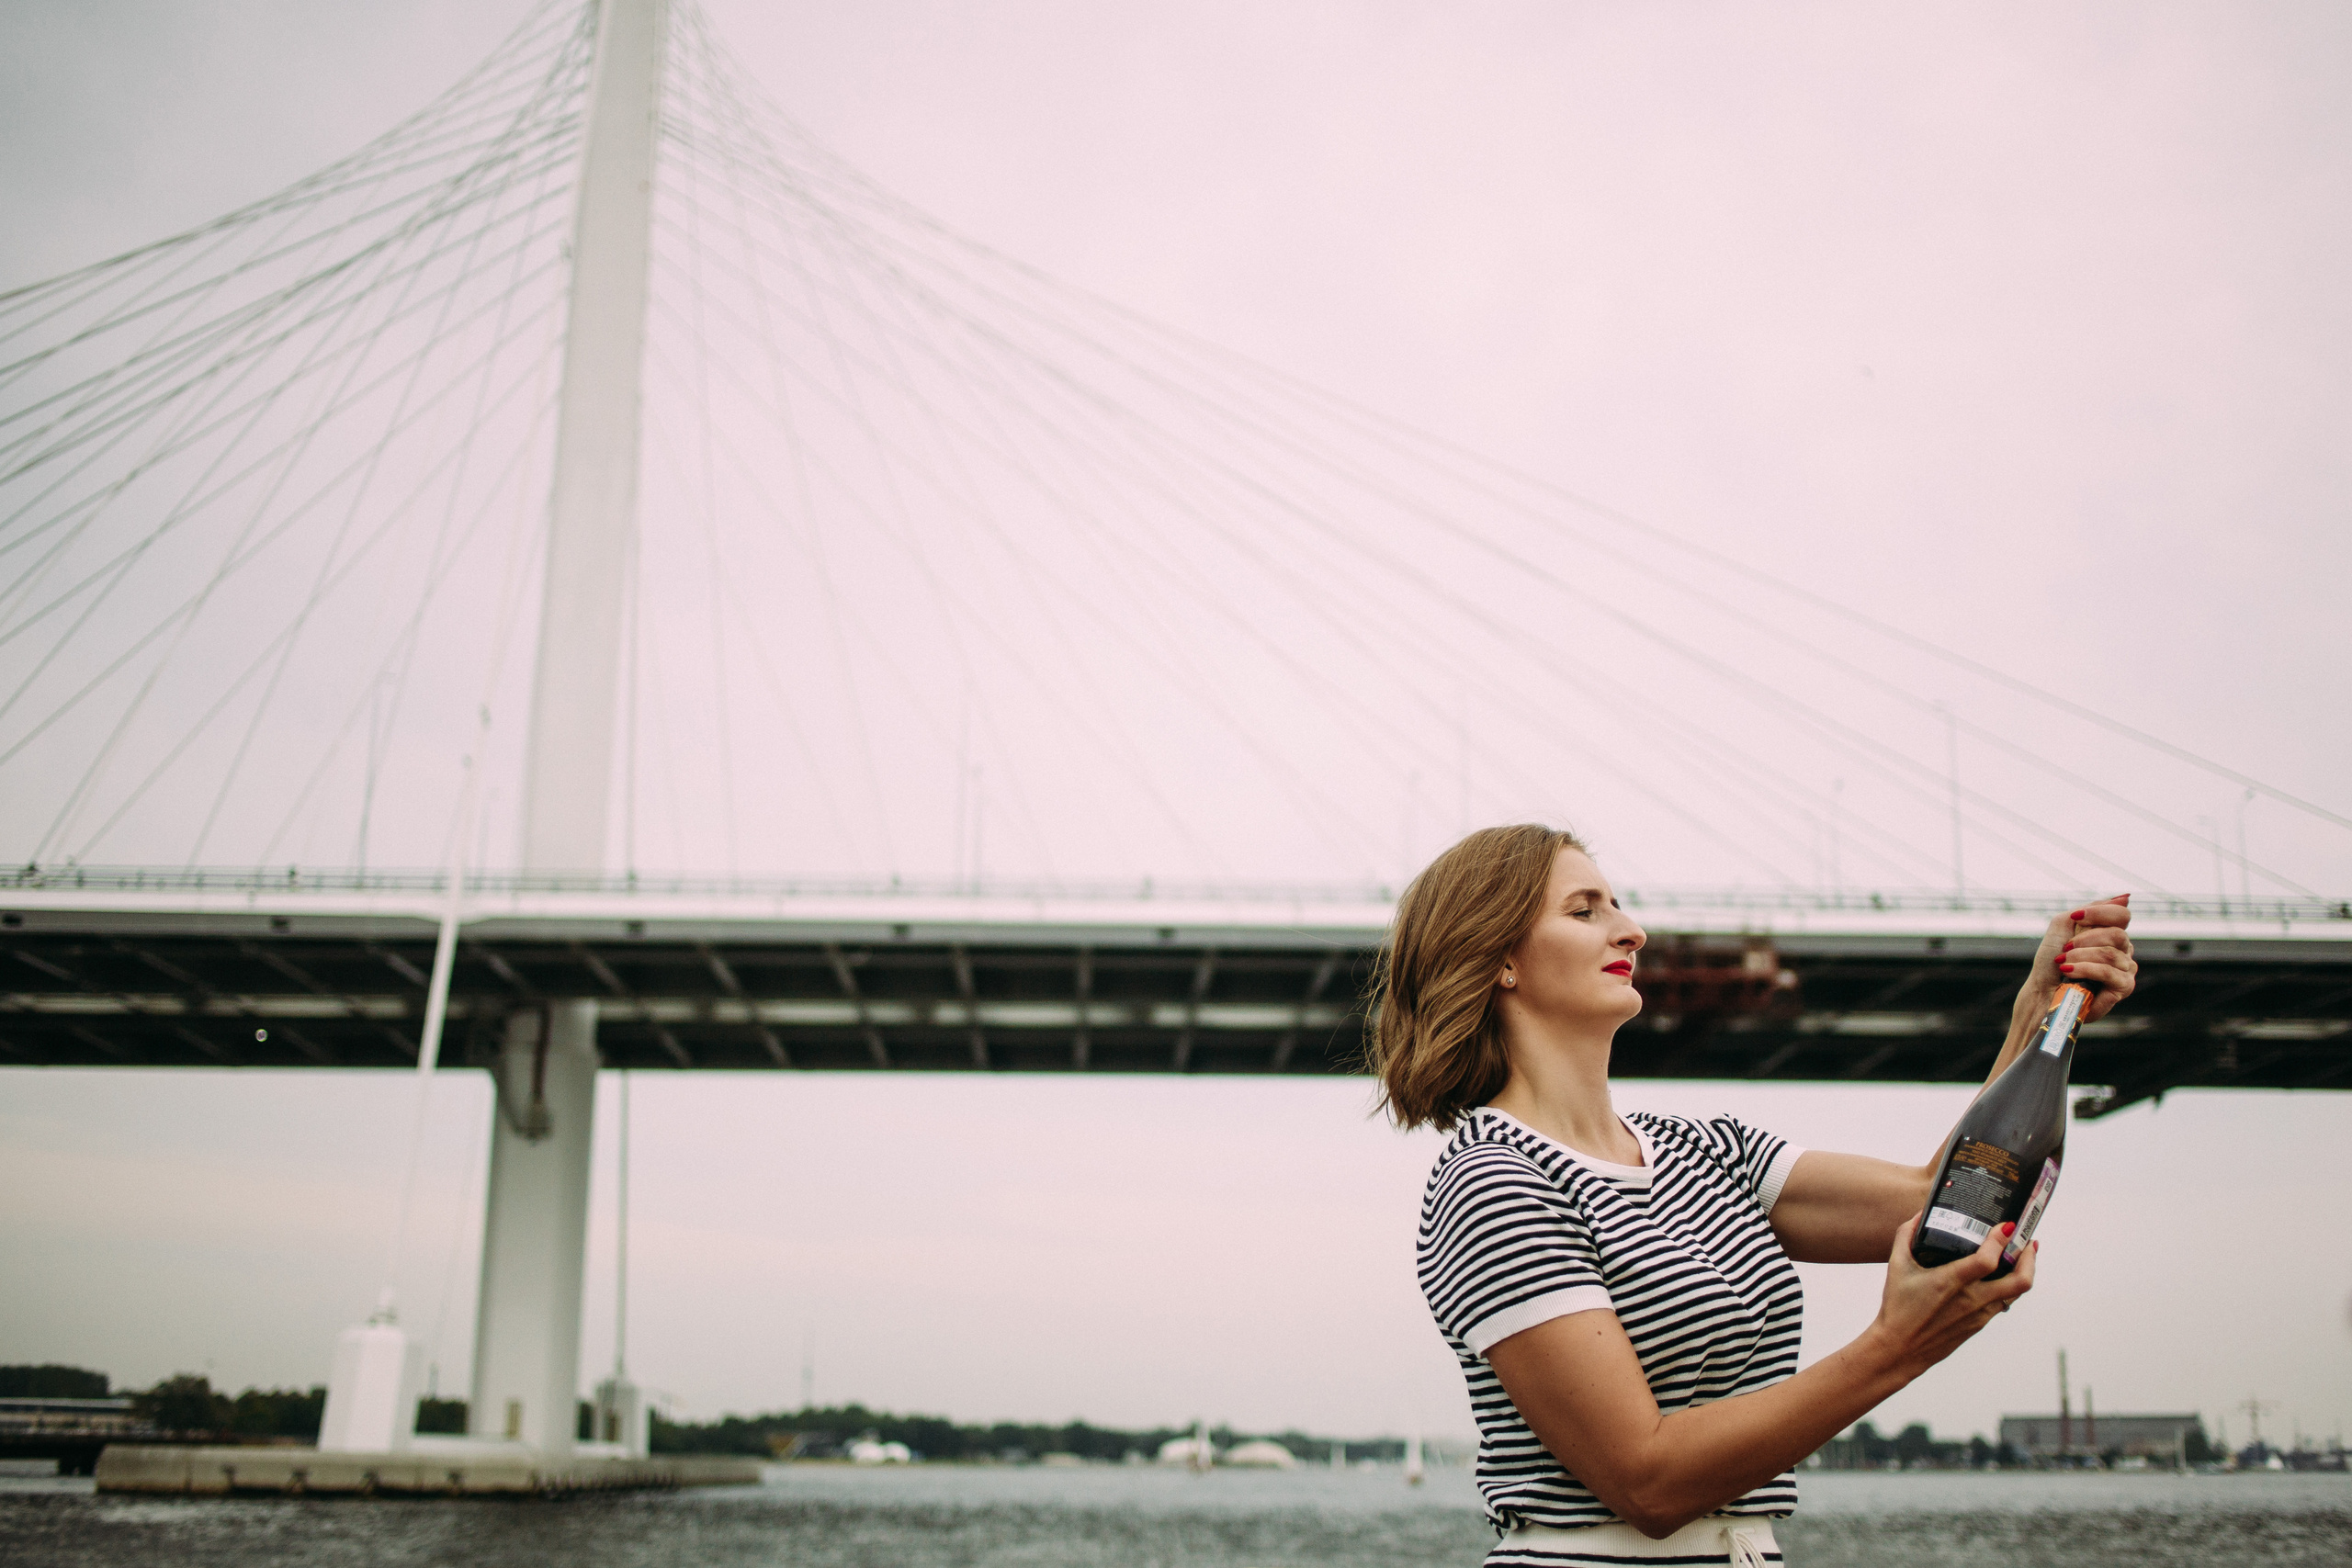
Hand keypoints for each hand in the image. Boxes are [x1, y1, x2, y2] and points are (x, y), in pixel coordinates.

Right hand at [1868, 1213, 2036, 1379]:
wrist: (1900, 1349)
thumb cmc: (1897, 1308)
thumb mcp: (1897, 1266)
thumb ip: (1906, 1235)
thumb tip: (1921, 1214)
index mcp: (1950, 1282)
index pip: (1987, 1259)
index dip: (2001, 1239)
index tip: (2007, 1225)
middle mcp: (1971, 1299)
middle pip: (2019, 1280)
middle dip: (2029, 1258)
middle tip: (2028, 1241)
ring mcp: (1979, 1314)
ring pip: (2017, 1292)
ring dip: (2025, 1271)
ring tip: (2023, 1255)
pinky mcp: (1980, 1324)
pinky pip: (2004, 1302)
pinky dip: (2010, 1286)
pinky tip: (2003, 1276)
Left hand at [2021, 894, 2135, 1024]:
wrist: (2043, 989)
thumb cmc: (2052, 959)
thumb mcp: (2065, 925)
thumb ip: (2090, 909)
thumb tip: (2125, 897)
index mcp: (2111, 933)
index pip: (2122, 915)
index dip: (2100, 913)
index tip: (2075, 917)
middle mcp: (2124, 950)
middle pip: (2117, 934)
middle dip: (2084, 940)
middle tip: (2065, 948)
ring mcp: (2126, 968)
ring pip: (2110, 954)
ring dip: (2080, 956)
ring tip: (2064, 963)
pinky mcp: (2124, 987)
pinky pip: (2109, 972)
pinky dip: (2085, 969)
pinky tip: (2070, 972)